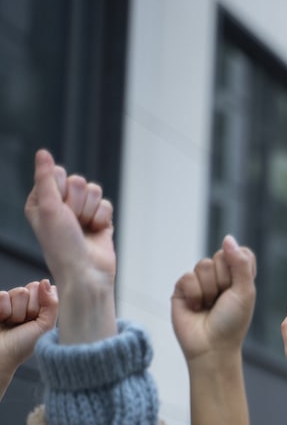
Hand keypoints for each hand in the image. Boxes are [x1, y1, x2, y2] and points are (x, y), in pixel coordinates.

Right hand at [0, 281, 57, 396]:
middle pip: (33, 287)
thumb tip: (45, 281)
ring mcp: (10, 301)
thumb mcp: (45, 326)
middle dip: (29, 308)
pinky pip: (2, 295)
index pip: (46, 289)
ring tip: (11, 324)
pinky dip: (2, 310)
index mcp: (41, 307)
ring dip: (15, 312)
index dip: (42, 305)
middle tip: (23, 323)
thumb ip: (52, 303)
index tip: (36, 321)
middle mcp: (26, 302)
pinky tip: (0, 320)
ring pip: (18, 292)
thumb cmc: (23, 345)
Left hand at [23, 149, 114, 343]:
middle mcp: (61, 206)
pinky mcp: (100, 221)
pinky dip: (103, 219)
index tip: (58, 209)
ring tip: (84, 228)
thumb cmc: (61, 245)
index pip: (57, 173)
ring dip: (91, 211)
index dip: (61, 189)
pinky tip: (96, 232)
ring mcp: (82, 213)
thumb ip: (45, 178)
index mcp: (42, 201)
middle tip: (72, 222)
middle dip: (78, 202)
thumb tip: (42, 152)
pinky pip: (106, 204)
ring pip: (95, 191)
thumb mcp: (47, 207)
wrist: (86, 273)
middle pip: (79, 181)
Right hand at [171, 236, 256, 364]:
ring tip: (209, 306)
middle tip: (223, 301)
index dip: (239, 267)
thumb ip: (240, 263)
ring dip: (209, 290)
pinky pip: (187, 277)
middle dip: (224, 281)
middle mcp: (220, 276)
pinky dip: (194, 294)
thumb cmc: (232, 322)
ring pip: (203, 265)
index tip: (239, 287)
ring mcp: (201, 281)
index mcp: (239, 276)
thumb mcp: (244, 292)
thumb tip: (227, 238)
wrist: (211, 347)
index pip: (240, 252)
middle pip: (221, 256)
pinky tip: (196, 308)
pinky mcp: (182, 289)